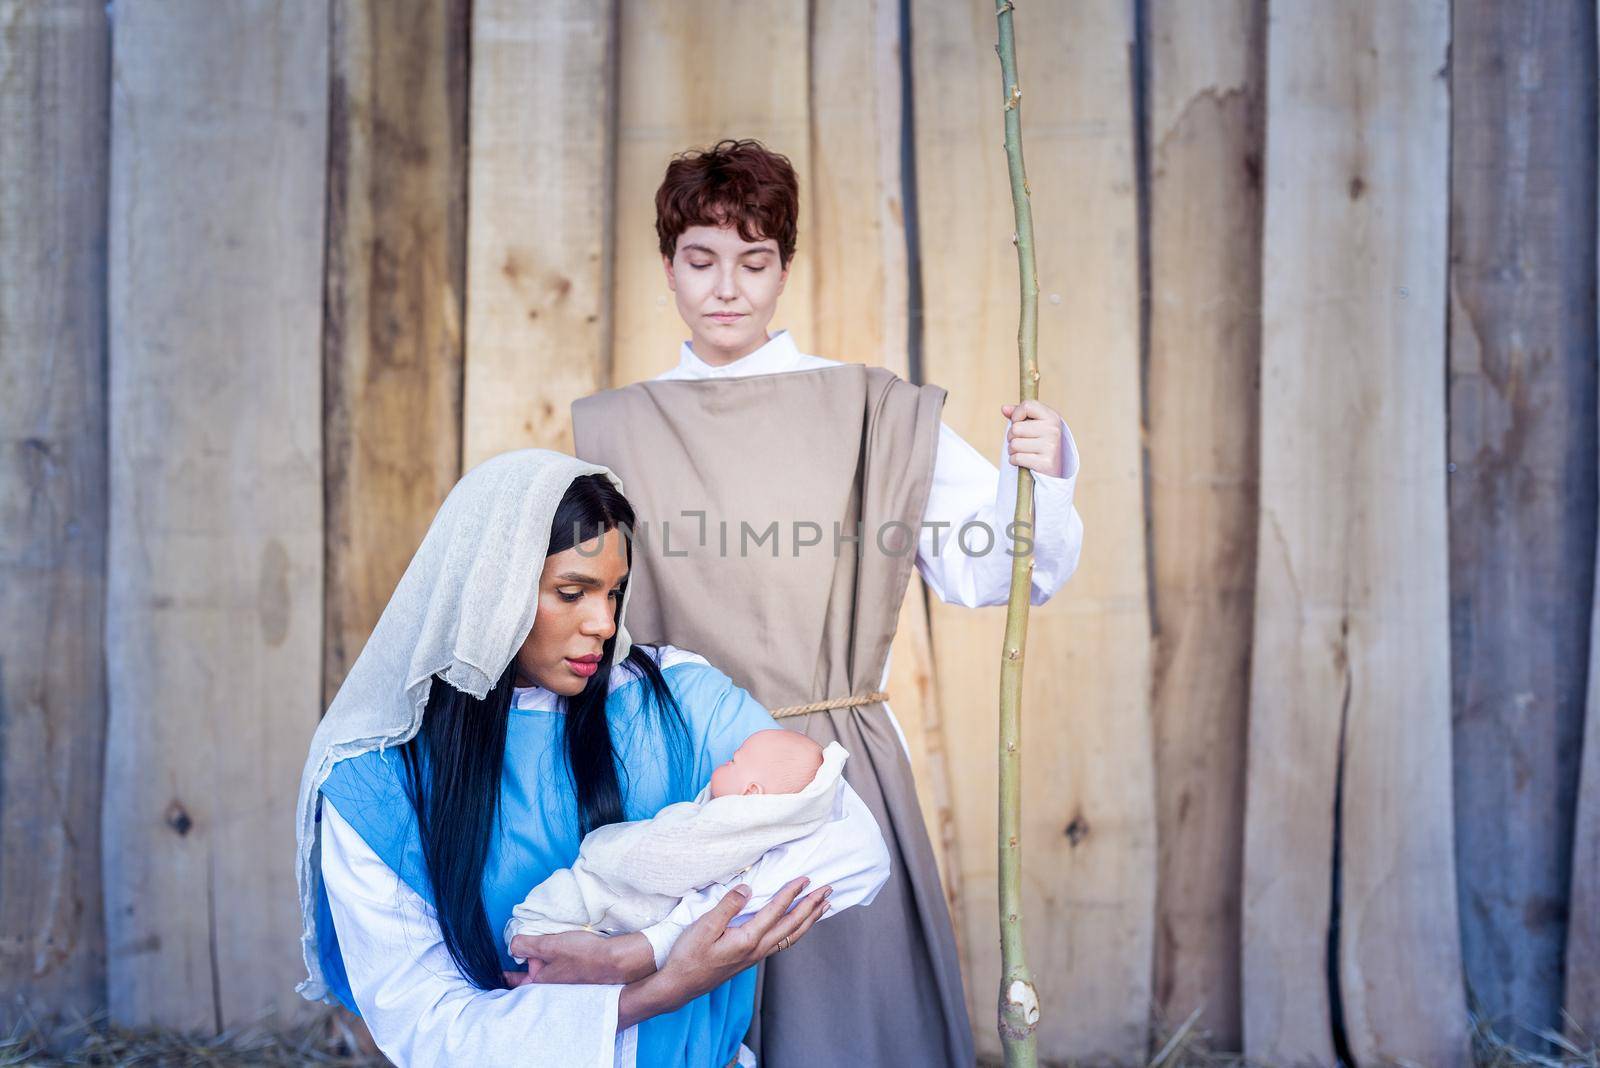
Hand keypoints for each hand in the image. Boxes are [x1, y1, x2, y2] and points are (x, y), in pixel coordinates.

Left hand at [506, 930, 655, 985]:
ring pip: (550, 974)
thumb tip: (512, 945)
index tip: (502, 974)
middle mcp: (553, 989)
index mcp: (541, 983)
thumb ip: (527, 945)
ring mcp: (566, 986)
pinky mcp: (579, 980)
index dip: (509, 975)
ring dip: (548, 964)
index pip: (518, 981)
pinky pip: (563, 973)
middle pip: (535, 976)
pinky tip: (566, 953)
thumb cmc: (583, 955)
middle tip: (528, 953)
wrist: (614, 961)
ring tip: (549, 949)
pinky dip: (560, 964)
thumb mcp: (549, 945)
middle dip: (531, 965)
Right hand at [617, 877, 830, 1028]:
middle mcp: (757, 949)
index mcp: (747, 939)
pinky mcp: (750, 960)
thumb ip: (727, 906)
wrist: (679, 985)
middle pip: (792, 925)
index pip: (776, 911)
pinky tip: (797, 926)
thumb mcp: (703, 927)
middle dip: (812, 906)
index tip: (805, 878)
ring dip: (809, 920)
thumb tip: (748, 888)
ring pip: (791, 936)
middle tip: (828, 890)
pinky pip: (782, 943)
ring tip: (823, 907)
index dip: (792, 893)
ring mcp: (755, 956)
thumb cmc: (688, 956)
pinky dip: (796, 931)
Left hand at [1002, 399, 1064, 477]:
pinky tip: (1024, 461)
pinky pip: (1017, 458)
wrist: (1053, 468)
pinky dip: (1015, 461)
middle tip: (1021, 441)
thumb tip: (1004, 408)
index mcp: (1052, 417)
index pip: (1027, 406)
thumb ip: (1018, 414)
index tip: (1019, 422)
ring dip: (1012, 450)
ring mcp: (1051, 447)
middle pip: (1015, 428)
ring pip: (1014, 444)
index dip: (1016, 414)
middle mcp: (1053, 430)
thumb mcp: (1033, 424)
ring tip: (1023, 451)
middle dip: (1012, 436)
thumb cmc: (1039, 443)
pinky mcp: (1045, 463)